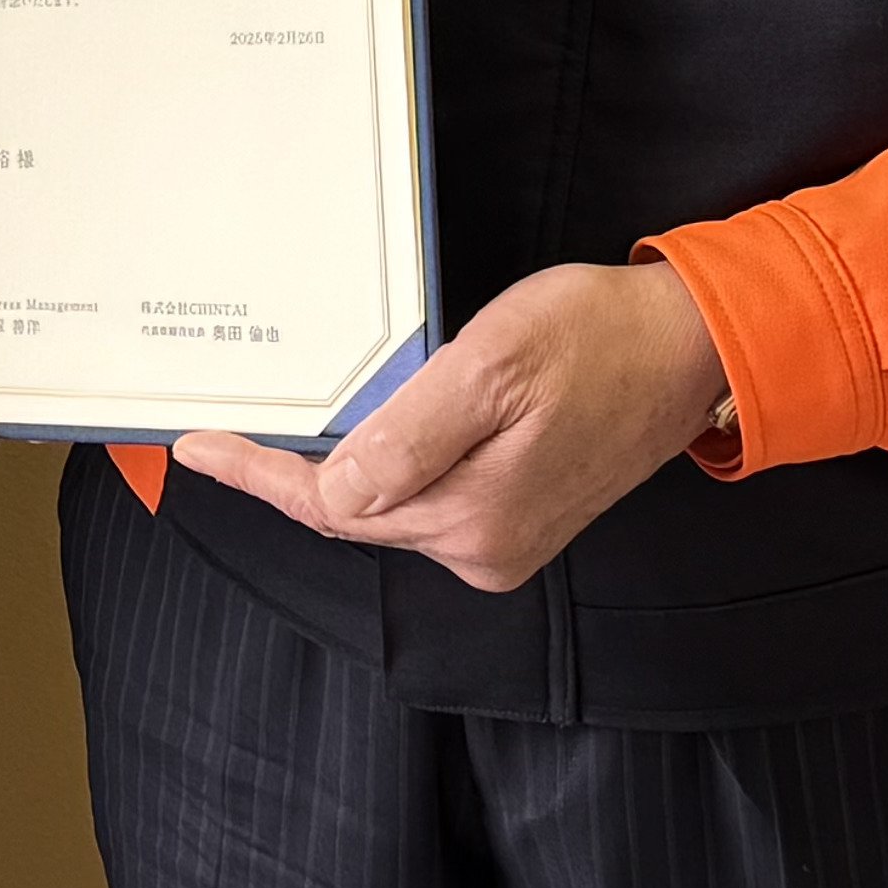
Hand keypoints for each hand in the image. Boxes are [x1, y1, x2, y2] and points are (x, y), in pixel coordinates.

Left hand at [184, 261, 727, 593]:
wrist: (689, 349)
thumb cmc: (598, 339)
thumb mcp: (493, 367)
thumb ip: (411, 436)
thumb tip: (337, 490)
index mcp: (472, 519)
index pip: (332, 505)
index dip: (258, 474)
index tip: (199, 449)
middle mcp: (484, 548)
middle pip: (353, 513)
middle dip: (287, 473)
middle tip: (223, 436)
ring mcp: (502, 541)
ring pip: (387, 506)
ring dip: (337, 470)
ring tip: (284, 428)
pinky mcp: (516, 519)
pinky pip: (423, 499)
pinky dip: (385, 468)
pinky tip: (364, 434)